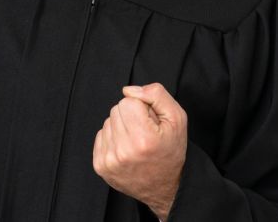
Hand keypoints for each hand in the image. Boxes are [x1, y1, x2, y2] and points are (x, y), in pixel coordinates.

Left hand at [93, 83, 187, 219]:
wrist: (164, 187)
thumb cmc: (171, 151)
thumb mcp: (177, 119)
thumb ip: (156, 95)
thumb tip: (128, 90)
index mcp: (143, 139)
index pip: (128, 101)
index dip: (142, 108)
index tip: (151, 123)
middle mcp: (124, 151)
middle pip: (116, 110)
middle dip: (131, 116)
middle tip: (145, 133)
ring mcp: (109, 160)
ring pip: (108, 122)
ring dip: (121, 127)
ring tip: (136, 142)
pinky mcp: (100, 166)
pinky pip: (101, 135)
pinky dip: (113, 139)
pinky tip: (126, 150)